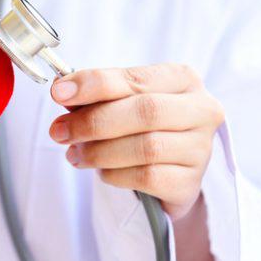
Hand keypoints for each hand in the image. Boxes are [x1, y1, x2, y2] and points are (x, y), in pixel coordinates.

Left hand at [49, 64, 223, 219]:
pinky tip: (102, 172)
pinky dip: (115, 174)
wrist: (167, 173)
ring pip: (146, 147)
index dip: (95, 84)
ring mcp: (200, 148)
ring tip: (75, 154)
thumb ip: (97, 97)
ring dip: (99, 152)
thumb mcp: (122, 104)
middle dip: (93, 122)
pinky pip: (147, 177)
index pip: (136, 78)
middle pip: (145, 112)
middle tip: (59, 131)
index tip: (59, 92)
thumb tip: (62, 91)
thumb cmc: (141, 128)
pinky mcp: (190, 183)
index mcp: (183, 79)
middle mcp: (201, 110)